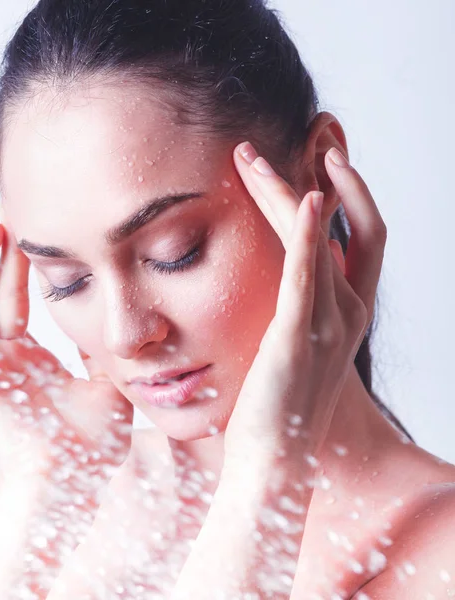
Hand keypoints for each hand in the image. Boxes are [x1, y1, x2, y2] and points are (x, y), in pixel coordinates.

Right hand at [0, 217, 132, 470]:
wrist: (76, 476)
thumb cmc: (94, 442)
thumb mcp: (106, 383)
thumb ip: (102, 353)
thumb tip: (113, 324)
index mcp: (33, 362)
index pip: (22, 307)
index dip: (24, 274)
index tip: (35, 242)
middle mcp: (6, 362)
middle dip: (2, 261)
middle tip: (11, 223)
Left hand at [223, 143, 385, 462]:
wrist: (275, 461)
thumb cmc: (278, 405)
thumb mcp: (295, 348)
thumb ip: (297, 311)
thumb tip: (279, 283)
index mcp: (350, 314)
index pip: (359, 238)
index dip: (346, 195)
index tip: (314, 163)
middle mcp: (349, 313)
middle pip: (342, 226)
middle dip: (317, 176)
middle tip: (277, 144)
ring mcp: (328, 325)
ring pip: (317, 239)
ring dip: (286, 190)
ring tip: (250, 156)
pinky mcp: (297, 337)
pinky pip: (307, 274)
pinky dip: (308, 233)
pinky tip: (306, 194)